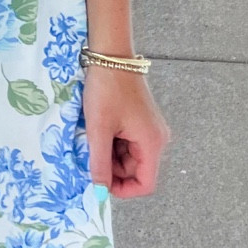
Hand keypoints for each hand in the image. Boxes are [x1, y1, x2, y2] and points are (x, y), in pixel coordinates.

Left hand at [81, 67, 169, 197]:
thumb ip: (100, 163)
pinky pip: (128, 143)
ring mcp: (150, 129)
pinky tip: (100, 129)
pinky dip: (113, 143)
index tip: (99, 181)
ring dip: (111, 155)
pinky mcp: (141, 120)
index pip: (145, 184)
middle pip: (136, 171)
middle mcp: (157, 139)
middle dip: (113, 169)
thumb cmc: (106, 89)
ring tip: (93, 137)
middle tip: (90, 155)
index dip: (123, 189)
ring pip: (130, 157)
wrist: (111, 54)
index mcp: (152, 143)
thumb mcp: (99, 129)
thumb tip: (100, 193)